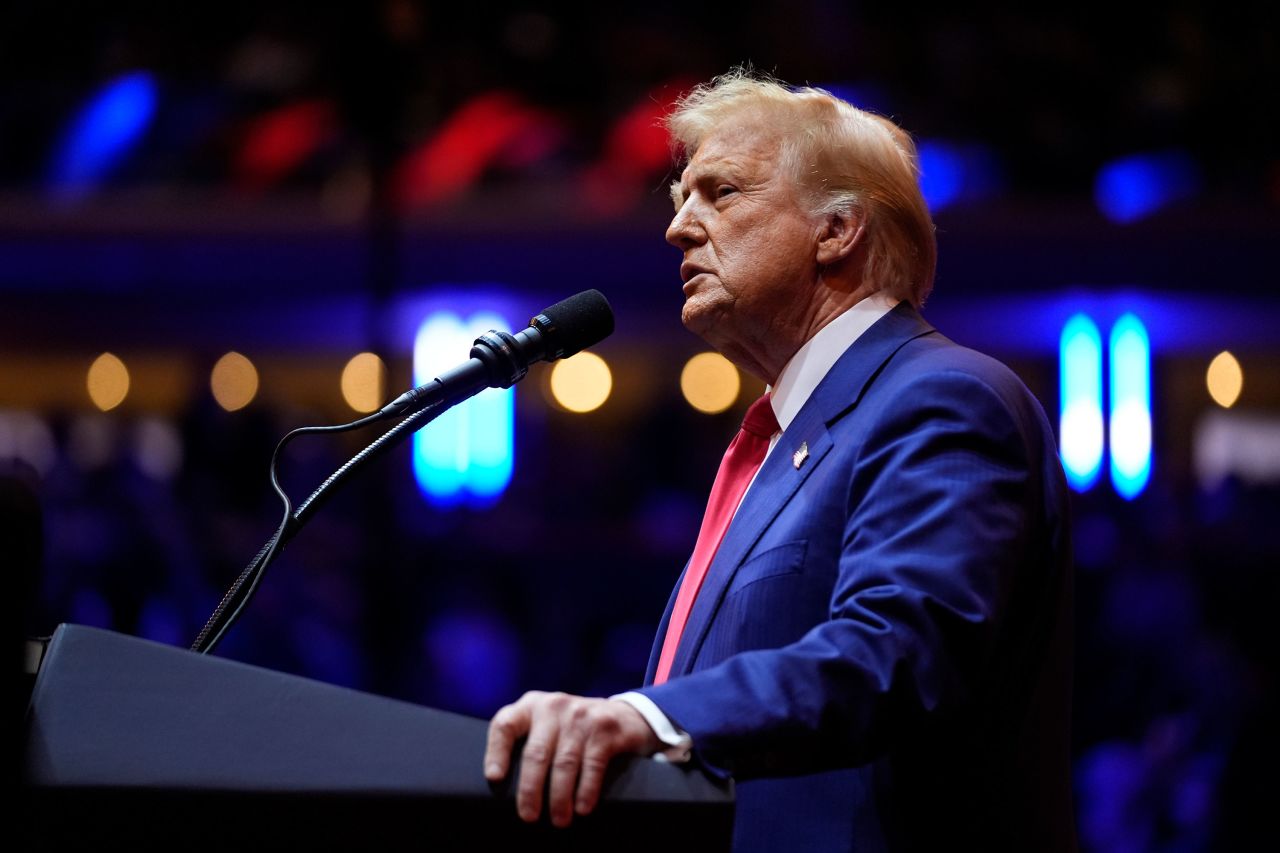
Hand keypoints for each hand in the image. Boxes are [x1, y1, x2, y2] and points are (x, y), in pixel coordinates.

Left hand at [484, 691, 662, 826]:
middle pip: (535, 753)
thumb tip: (506, 788)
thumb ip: (528, 742)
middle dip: (530, 789)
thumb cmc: (574, 729)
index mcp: (531, 706)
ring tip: (559, 819)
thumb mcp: (547, 725)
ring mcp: (580, 716)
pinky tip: (583, 807)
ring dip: (560, 797)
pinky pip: (592, 765)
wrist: (623, 715)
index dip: (496, 752)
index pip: (505, 725)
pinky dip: (586, 790)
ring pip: (564, 763)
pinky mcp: (604, 728)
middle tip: (528, 816)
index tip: (494, 778)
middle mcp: (553, 706)